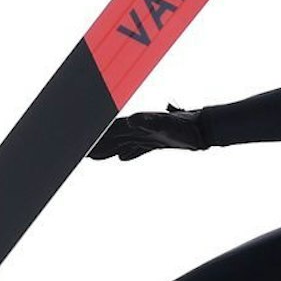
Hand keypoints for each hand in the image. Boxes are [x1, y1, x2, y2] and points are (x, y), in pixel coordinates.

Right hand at [88, 104, 206, 160]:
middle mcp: (138, 128)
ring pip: (121, 143)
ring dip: (107, 149)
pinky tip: (122, 159)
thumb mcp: (166, 124)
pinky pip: (136, 149)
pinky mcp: (156, 142)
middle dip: (95, 144)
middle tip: (78, 153)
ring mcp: (146, 135)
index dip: (95, 136)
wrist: (203, 130)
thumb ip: (148, 122)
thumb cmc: (185, 127)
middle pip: (111, 137)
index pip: (109, 130)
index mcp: (136, 124)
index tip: (80, 143)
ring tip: (92, 156)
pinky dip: (127, 153)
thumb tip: (131, 121)